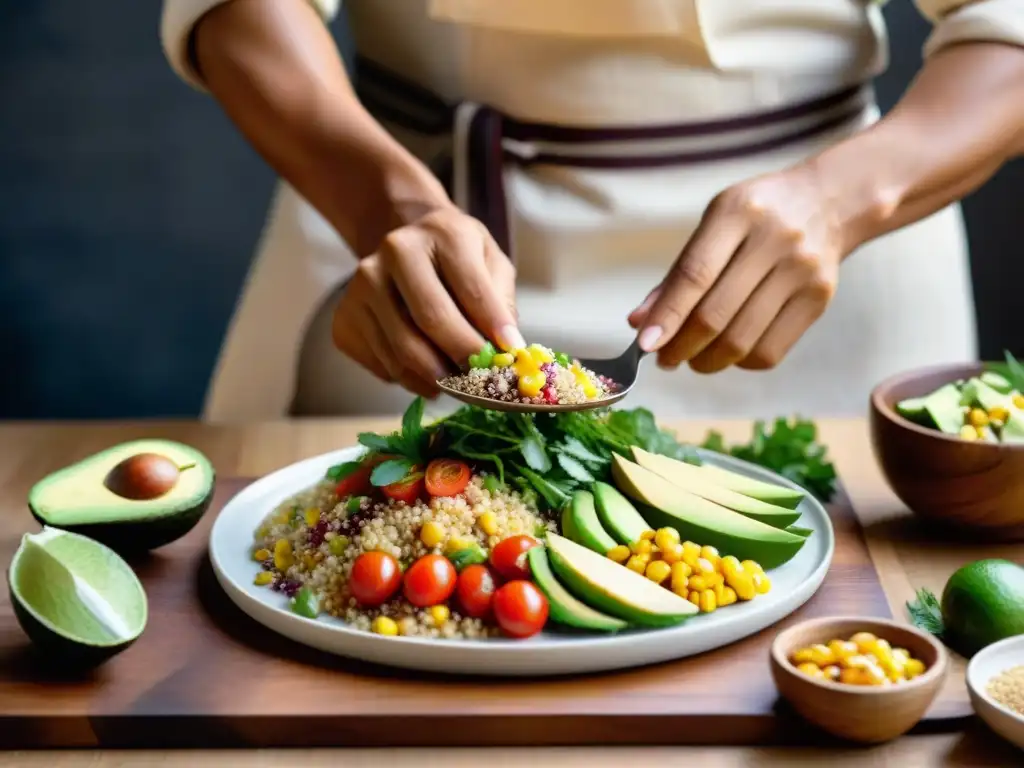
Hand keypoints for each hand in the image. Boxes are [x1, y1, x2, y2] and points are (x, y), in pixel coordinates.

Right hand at [332, 206, 523, 396]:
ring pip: (402, 353)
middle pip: (431, 321)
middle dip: (462, 360)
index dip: (492, 329)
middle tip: (481, 382)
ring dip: (436, 378)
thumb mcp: (491, 264)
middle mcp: (394, 252)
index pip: (470, 289)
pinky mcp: (344, 319)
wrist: (406, 246)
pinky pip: (382, 367)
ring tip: (455, 380)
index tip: (508, 357)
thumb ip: (501, 303)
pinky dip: (409, 379)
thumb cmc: (457, 260)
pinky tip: (423, 368)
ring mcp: (361, 286)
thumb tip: (505, 350)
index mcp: (441, 232)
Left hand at [629, 163, 845, 372]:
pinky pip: (770, 351)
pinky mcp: (820, 298)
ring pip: (742, 340)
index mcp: (736, 212)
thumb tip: (639, 323)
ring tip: (694, 359)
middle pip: (716, 314)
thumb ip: (677, 274)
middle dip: (681, 347)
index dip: (666, 315)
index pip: (694, 274)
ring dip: (708, 361)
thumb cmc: (755, 218)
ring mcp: (801, 270)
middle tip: (665, 360)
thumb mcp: (714, 225)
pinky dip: (740, 362)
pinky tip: (731, 353)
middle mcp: (773, 239)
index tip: (644, 346)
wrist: (827, 202)